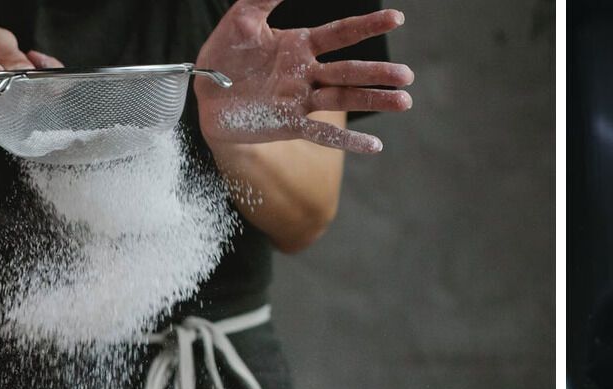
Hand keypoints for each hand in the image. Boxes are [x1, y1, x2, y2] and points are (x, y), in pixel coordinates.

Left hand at [196, 0, 413, 152]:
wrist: (204, 94)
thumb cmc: (224, 55)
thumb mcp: (243, 18)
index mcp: (300, 46)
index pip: (340, 33)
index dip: (367, 25)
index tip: (396, 18)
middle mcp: (306, 73)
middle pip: (349, 71)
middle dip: (378, 72)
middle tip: (408, 75)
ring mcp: (301, 100)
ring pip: (342, 99)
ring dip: (373, 100)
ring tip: (404, 102)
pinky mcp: (289, 124)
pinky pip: (321, 133)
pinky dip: (347, 141)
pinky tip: (373, 146)